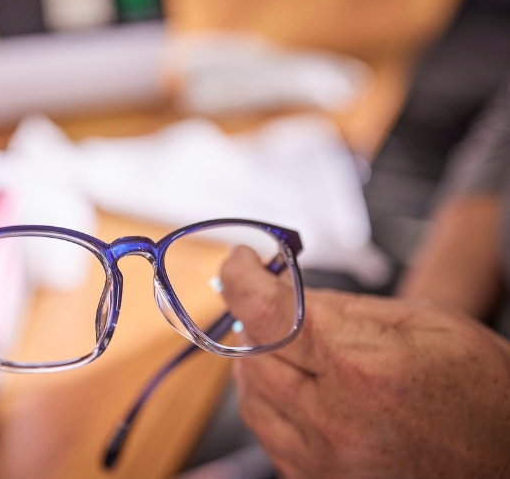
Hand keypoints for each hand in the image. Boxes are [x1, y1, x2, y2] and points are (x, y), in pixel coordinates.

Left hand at [221, 246, 509, 477]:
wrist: (507, 459)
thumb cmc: (480, 391)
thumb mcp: (422, 321)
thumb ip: (340, 305)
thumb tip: (280, 286)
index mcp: (360, 367)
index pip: (265, 313)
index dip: (241, 279)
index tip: (240, 264)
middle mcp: (334, 420)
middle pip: (250, 354)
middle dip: (257, 322)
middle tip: (277, 307)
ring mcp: (324, 459)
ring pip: (250, 398)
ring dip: (259, 365)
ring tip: (293, 352)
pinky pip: (267, 435)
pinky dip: (273, 406)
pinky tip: (303, 394)